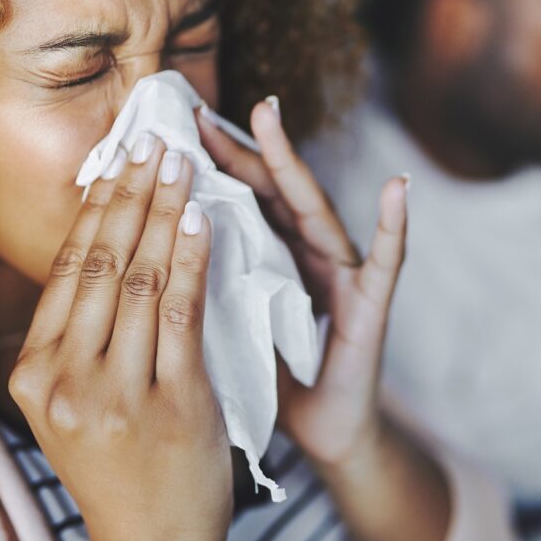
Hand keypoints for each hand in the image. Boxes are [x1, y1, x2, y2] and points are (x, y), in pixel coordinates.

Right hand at [8, 137, 230, 540]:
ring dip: (164, 211)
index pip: (67, 269)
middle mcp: (63, 381)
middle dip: (131, 193)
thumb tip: (100, 246)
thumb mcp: (73, 404)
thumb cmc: (118, 466)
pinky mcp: (171, 405)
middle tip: (155, 140)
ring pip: (140, 279)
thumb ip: (78, 337)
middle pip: (100, 263)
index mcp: (33, 374)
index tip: (120, 160)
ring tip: (181, 164)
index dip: (97, 207)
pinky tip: (201, 218)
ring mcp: (115, 395)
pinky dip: (191, 258)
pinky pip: (182, 313)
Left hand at [199, 102, 449, 540]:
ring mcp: (343, 272)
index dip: (205, 164)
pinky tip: (398, 188)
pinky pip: (387, 259)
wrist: (323, 429)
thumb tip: (142, 252)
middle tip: (197, 111)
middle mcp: (306, 253)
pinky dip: (394, 224)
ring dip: (292, 161)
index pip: (236, 199)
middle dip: (234, 147)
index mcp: (269, 255)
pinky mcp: (371, 304)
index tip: (167, 129)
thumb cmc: (272, 378)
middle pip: (267, 191)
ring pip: (314, 207)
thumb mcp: (228, 324)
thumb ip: (205, 285)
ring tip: (270, 115)